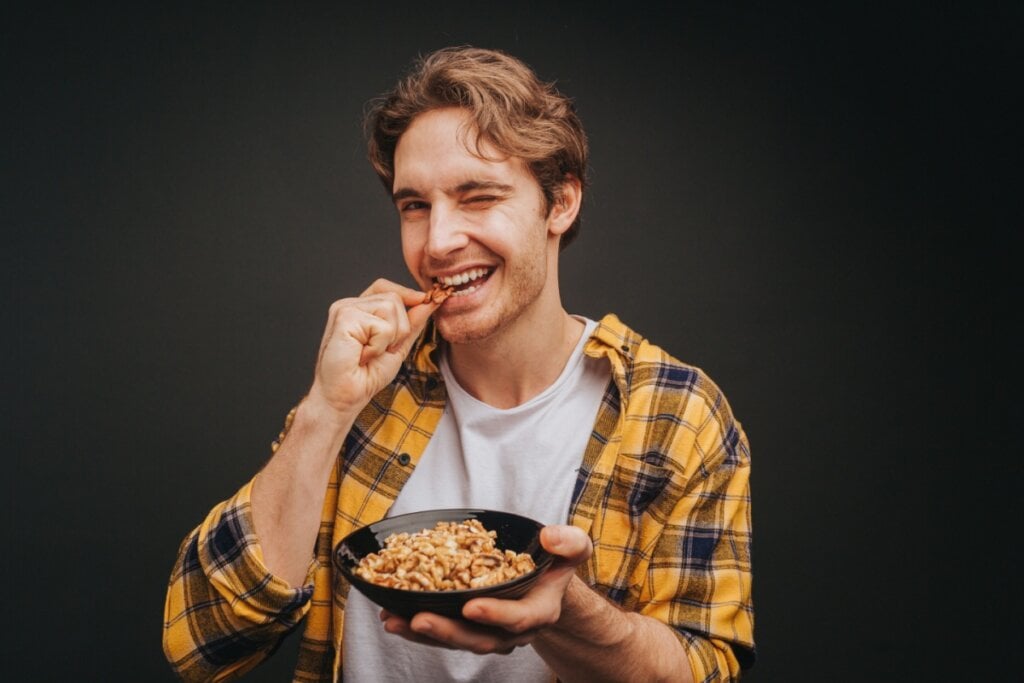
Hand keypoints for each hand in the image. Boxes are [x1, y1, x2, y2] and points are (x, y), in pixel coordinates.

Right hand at [307, 278, 437, 421]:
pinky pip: (381, 326)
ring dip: (389, 339)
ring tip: (370, 353)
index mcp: (360, 309)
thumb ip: (412, 324)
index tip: (426, 301)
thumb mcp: (397, 346)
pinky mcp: (344, 318)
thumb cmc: (365, 376)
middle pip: (394, 298)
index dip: (407, 294)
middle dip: (399, 329)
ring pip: (391, 308)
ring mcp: (345, 309)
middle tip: (380, 351)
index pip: (386, 288)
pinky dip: (378, 346)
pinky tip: (362, 356)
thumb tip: (430, 302)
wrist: (345, 397)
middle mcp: (351, 305)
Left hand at [380, 525, 593, 654]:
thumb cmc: (555, 562)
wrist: (545, 582)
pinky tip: (392, 614)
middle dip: (448, 631)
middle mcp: (512, 630)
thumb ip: (569, 542)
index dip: (495, 615)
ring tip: (393, 620)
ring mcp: (489, 632)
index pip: (518, 619)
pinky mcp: (468, 628)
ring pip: (456, 639)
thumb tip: (550, 537)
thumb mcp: (572, 547)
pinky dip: (416, 626)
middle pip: (479, 638)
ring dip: (424, 633)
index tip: (470, 605)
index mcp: (539, 612)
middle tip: (419, 618)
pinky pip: (442, 632)